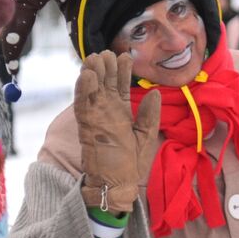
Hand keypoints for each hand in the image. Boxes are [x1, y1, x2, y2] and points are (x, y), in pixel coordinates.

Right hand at [74, 50, 160, 212]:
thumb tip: (155, 93)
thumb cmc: (130, 164)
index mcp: (121, 113)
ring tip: (95, 57)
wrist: (117, 185)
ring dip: (92, 74)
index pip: (120, 87)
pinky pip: (83, 106)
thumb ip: (149, 115)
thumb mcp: (145, 136)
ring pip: (91, 91)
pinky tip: (86, 76)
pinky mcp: (86, 128)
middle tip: (106, 52)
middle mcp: (107, 112)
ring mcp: (95, 119)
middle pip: (105, 84)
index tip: (125, 56)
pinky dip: (83, 91)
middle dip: (106, 68)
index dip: (122, 71)